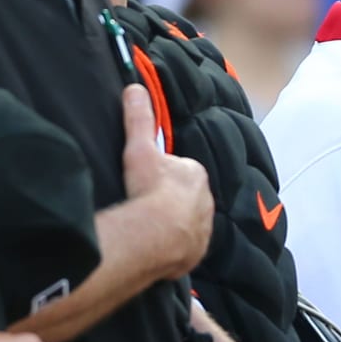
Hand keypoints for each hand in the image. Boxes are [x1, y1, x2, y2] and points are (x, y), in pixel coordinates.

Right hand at [119, 84, 211, 279]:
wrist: (156, 233)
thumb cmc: (150, 188)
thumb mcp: (140, 148)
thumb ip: (139, 118)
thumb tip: (135, 88)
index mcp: (195, 175)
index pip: (180, 171)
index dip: (162, 175)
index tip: (145, 182)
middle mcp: (206, 202)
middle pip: (184, 198)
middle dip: (168, 201)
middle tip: (143, 205)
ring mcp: (203, 230)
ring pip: (186, 223)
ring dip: (171, 225)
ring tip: (148, 227)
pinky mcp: (196, 253)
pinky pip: (184, 248)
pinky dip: (173, 248)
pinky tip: (155, 247)